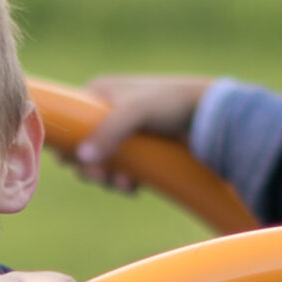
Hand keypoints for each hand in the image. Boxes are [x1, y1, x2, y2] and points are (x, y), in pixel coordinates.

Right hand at [63, 75, 214, 193]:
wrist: (213, 115)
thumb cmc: (172, 103)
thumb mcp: (137, 112)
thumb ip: (109, 131)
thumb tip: (82, 158)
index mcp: (98, 94)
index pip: (69, 123)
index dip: (69, 145)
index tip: (76, 164)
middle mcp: (107, 113)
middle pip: (83, 148)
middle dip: (91, 169)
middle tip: (104, 179)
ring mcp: (124, 134)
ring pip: (101, 163)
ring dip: (108, 179)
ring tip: (125, 185)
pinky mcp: (140, 152)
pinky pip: (120, 171)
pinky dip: (122, 182)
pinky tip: (134, 187)